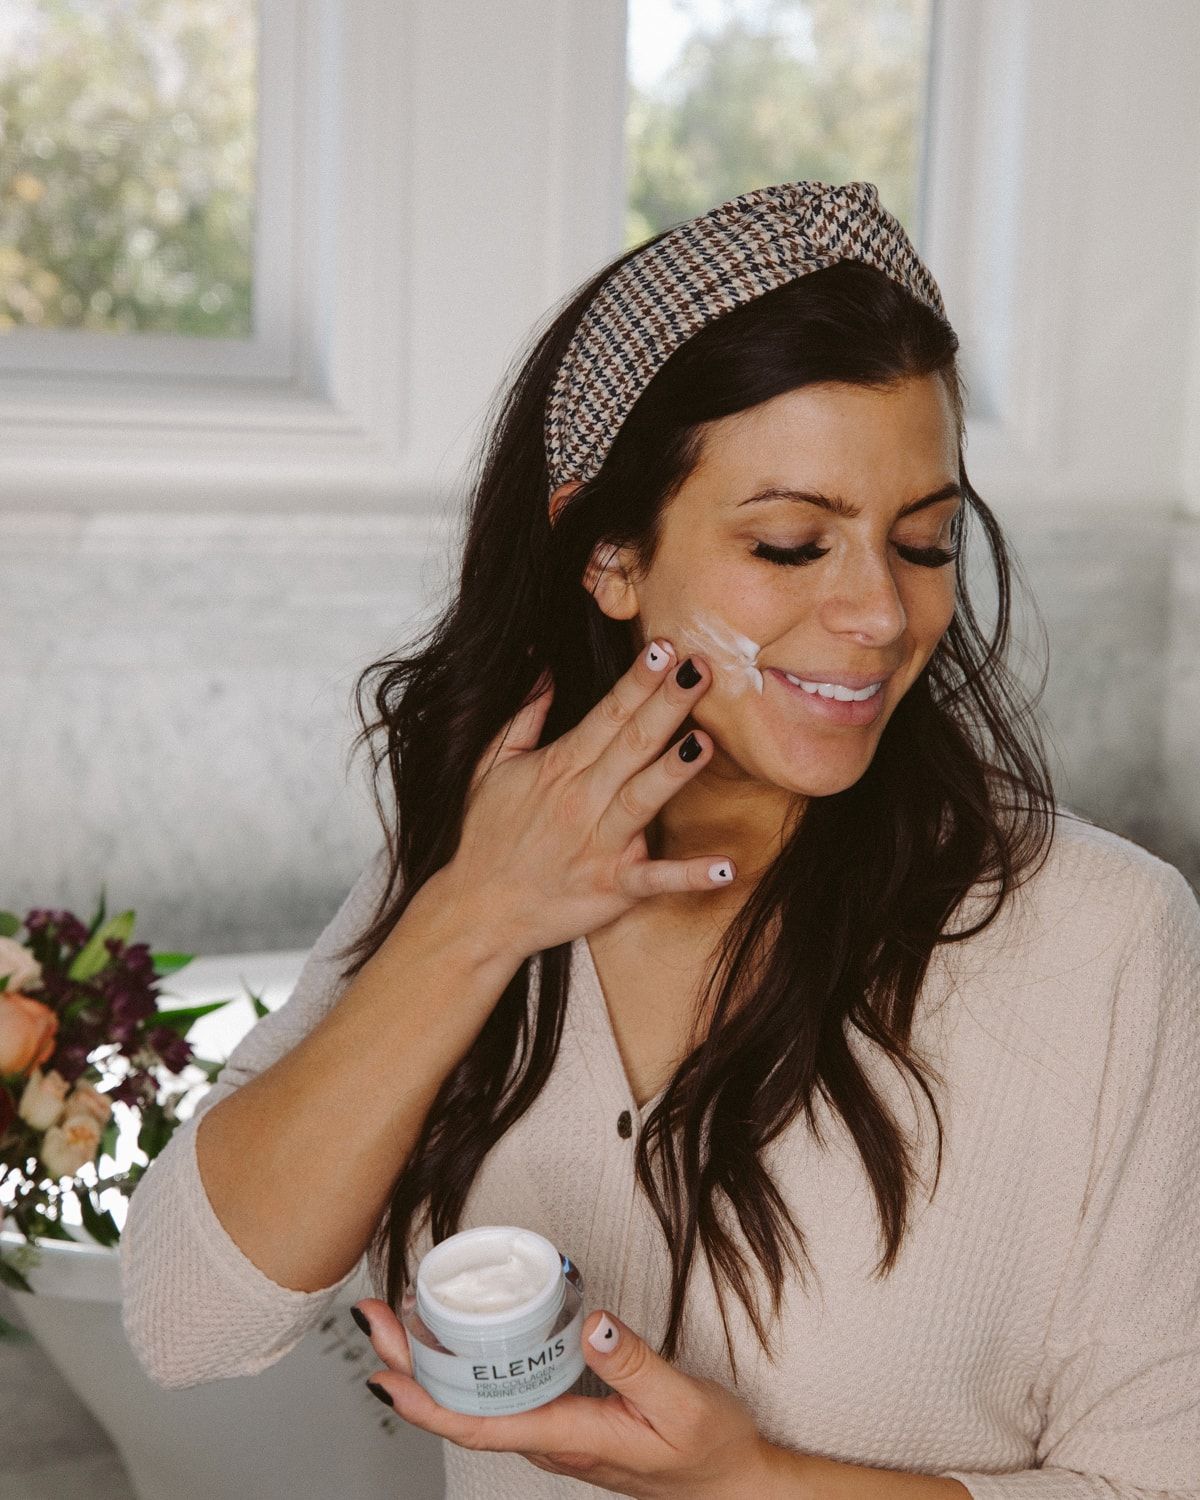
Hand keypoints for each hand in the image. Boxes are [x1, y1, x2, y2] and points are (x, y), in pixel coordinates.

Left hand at [352, 1297, 779, 1499]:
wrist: (736, 1487)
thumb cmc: (711, 1452)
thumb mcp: (683, 1403)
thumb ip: (635, 1364)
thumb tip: (590, 1323)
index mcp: (571, 1437)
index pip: (479, 1424)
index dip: (424, 1399)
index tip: (385, 1368)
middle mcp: (553, 1439)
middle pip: (464, 1408)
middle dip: (411, 1365)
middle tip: (376, 1316)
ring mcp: (558, 1431)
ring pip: (478, 1401)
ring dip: (435, 1363)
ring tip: (404, 1318)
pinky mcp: (568, 1418)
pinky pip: (503, 1394)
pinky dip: (471, 1364)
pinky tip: (465, 1339)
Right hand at [438, 640, 735, 962]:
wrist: (476, 912)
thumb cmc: (486, 837)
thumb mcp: (491, 766)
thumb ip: (523, 715)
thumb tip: (541, 663)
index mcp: (558, 768)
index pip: (606, 714)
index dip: (638, 681)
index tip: (665, 648)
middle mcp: (581, 801)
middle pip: (632, 745)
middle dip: (667, 705)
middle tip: (702, 668)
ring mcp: (599, 846)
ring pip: (642, 800)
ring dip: (674, 771)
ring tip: (705, 740)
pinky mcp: (612, 888)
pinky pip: (655, 880)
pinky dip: (690, 876)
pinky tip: (725, 866)